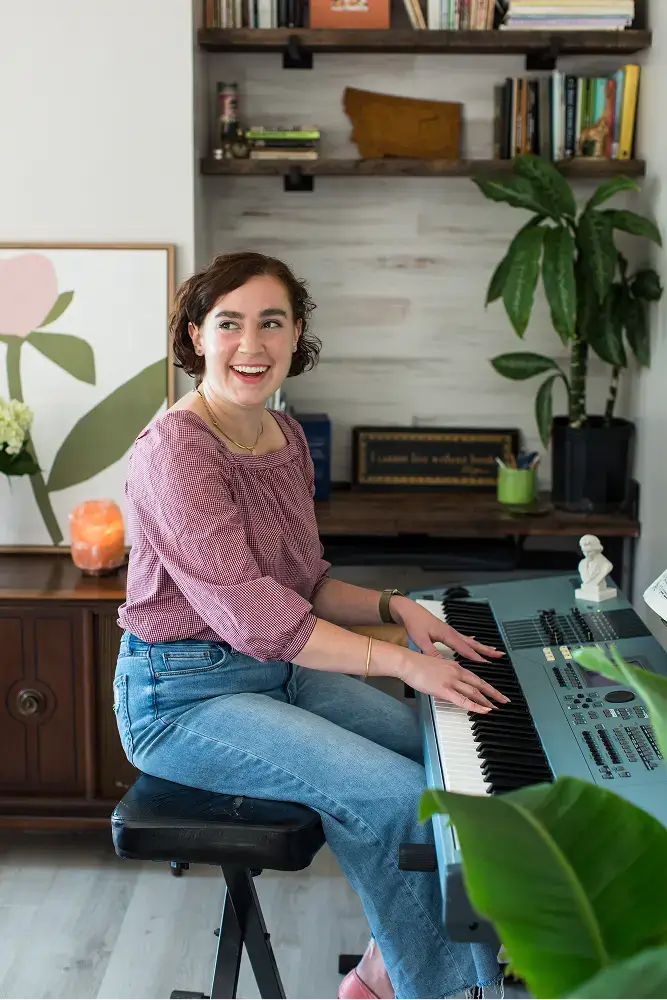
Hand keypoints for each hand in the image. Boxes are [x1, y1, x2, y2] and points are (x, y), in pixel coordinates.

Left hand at [390, 595, 504, 663]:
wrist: (409, 610)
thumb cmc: (414, 623)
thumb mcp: (421, 640)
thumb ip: (432, 652)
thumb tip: (443, 664)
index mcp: (447, 635)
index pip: (464, 648)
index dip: (476, 657)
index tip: (487, 663)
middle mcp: (451, 632)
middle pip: (472, 643)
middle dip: (486, 650)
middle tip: (499, 654)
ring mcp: (450, 631)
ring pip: (469, 640)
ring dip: (481, 646)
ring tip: (492, 650)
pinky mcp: (446, 631)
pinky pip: (463, 638)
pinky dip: (471, 641)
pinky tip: (474, 641)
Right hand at [398, 647, 509, 712]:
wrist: (408, 662)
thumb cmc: (417, 665)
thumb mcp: (437, 667)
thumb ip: (447, 676)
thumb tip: (451, 687)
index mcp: (455, 666)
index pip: (476, 678)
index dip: (487, 686)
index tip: (495, 692)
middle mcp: (456, 672)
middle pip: (480, 684)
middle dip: (493, 694)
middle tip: (504, 700)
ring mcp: (451, 681)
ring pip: (474, 692)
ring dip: (486, 701)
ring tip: (495, 708)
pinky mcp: (444, 690)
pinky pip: (463, 700)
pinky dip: (475, 706)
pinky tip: (483, 710)